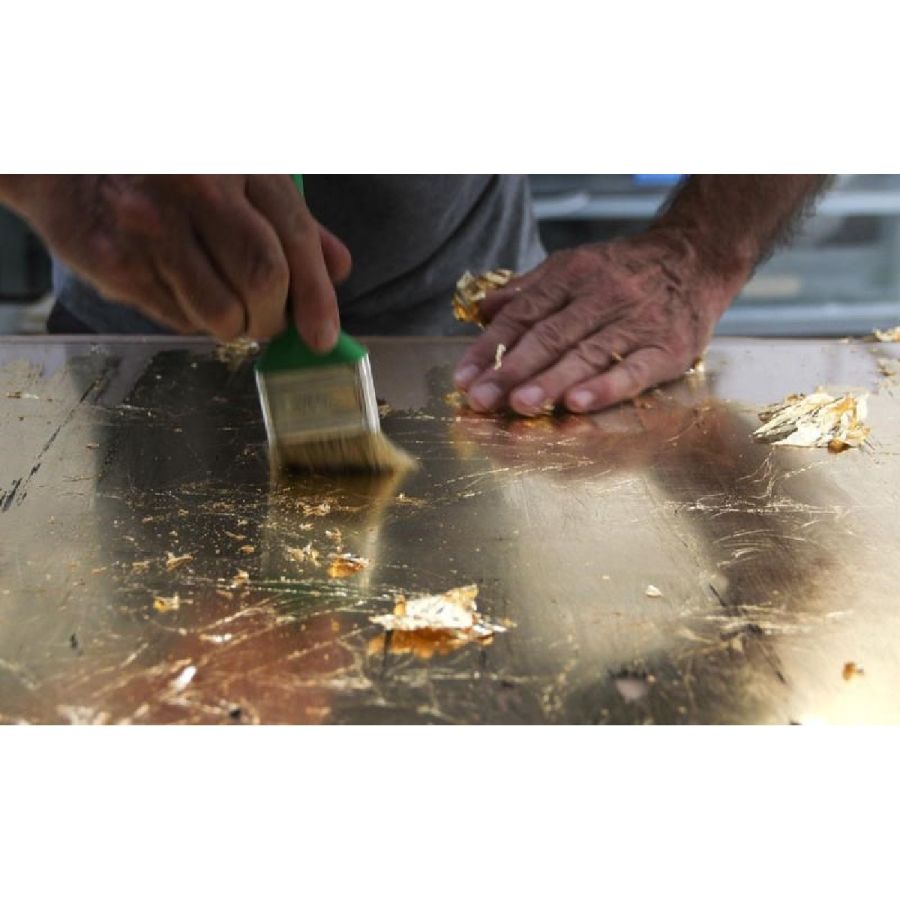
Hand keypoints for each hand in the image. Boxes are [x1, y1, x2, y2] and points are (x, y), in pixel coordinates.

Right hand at [1, 175, 349, 347]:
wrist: (69, 161)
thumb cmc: (170, 172)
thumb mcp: (239, 176)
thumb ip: (292, 221)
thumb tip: (338, 267)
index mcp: (238, 162)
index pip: (294, 238)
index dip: (316, 296)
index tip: (323, 337)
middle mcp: (196, 189)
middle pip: (263, 278)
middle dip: (274, 317)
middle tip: (269, 322)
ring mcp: (153, 226)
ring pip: (221, 312)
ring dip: (235, 326)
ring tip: (226, 307)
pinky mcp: (118, 263)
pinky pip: (179, 319)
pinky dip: (193, 320)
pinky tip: (181, 289)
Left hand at [452, 231, 744, 414]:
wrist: (697, 258)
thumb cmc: (626, 271)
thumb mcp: (574, 267)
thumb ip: (528, 291)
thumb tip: (483, 310)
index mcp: (573, 275)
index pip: (523, 314)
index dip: (491, 347)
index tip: (465, 377)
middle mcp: (602, 296)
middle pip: (549, 336)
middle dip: (511, 370)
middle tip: (481, 398)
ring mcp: (636, 322)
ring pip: (586, 354)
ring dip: (550, 381)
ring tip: (518, 404)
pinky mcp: (668, 347)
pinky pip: (634, 369)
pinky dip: (606, 387)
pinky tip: (578, 403)